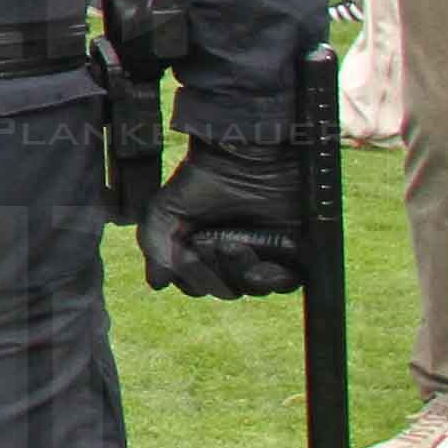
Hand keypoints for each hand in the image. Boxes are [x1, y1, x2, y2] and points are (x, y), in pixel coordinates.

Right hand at [136, 139, 309, 298]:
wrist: (245, 157)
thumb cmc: (201, 180)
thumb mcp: (164, 211)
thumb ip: (155, 246)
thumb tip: (157, 283)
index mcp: (200, 250)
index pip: (196, 285)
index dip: (194, 279)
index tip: (190, 257)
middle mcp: (232, 256)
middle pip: (226, 290)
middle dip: (219, 276)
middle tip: (216, 244)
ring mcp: (263, 254)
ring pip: (254, 289)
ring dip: (244, 276)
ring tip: (237, 247)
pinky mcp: (292, 251)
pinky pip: (288, 282)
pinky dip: (277, 280)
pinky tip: (266, 267)